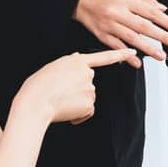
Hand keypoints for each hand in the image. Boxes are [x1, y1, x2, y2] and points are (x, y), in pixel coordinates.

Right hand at [16, 49, 136, 124]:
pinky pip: (87, 111)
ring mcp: (90, 89)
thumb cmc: (38, 86)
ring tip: (60, 102)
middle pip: (89, 83)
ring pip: (88, 97)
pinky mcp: (90, 104)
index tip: (132, 52)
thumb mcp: (53, 66)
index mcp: (77, 61)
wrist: (35, 104)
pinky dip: (78, 114)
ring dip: (77, 102)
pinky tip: (66, 112)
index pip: (104, 57)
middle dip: (78, 90)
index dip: (120, 54)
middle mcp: (87, 73)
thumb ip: (68, 62)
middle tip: (60, 94)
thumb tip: (78, 56)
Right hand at [72, 0, 167, 61]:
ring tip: (160, 55)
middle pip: (144, 26)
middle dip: (162, 36)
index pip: (152, 12)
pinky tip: (137, 61)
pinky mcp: (101, 35)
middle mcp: (118, 12)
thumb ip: (146, 0)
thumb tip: (164, 9)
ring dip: (147, 48)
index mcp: (127, 0)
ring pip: (131, 38)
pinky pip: (116, 46)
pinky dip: (126, 55)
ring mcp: (110, 25)